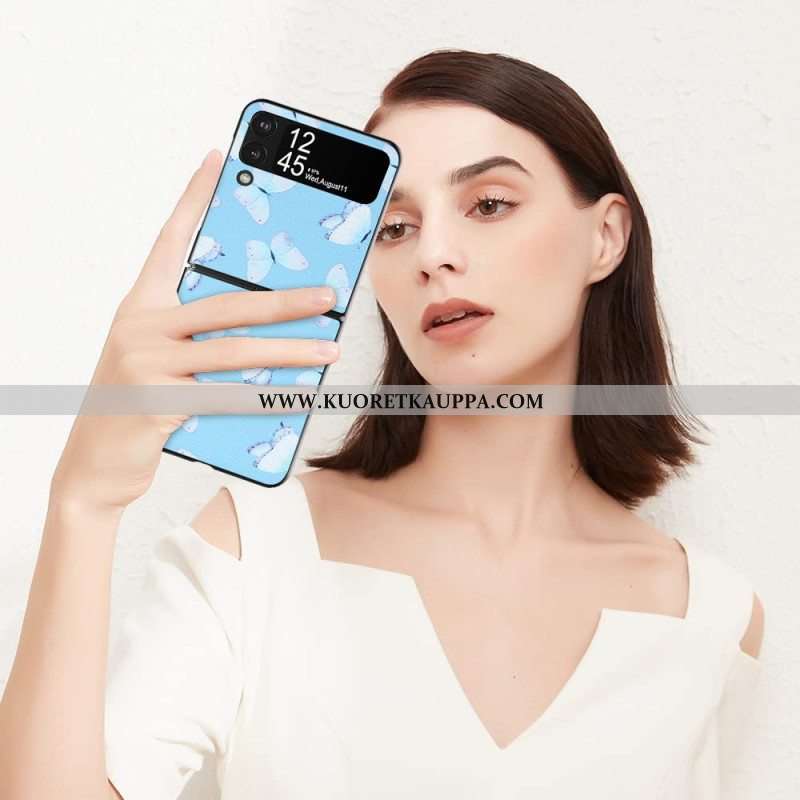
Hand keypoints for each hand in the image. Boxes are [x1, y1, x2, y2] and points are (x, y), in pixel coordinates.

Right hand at [50, 150, 338, 513]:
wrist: (91, 468)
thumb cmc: (133, 407)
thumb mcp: (160, 361)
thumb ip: (199, 340)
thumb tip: (266, 335)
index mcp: (141, 306)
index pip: (170, 241)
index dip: (194, 199)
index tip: (219, 161)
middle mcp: (140, 327)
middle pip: (226, 304)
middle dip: (283, 300)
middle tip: (328, 296)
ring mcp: (146, 364)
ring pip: (234, 351)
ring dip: (290, 351)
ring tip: (330, 348)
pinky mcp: (157, 403)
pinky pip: (226, 396)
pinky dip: (267, 397)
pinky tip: (299, 395)